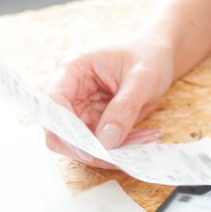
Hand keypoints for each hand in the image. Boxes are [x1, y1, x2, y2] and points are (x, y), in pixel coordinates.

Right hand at [44, 37, 176, 168]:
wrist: (157, 56)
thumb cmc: (148, 57)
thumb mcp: (143, 78)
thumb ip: (124, 108)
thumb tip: (106, 141)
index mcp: (72, 68)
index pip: (53, 105)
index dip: (66, 131)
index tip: (92, 149)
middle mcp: (68, 89)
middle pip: (59, 132)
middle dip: (89, 149)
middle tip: (122, 155)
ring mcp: (77, 107)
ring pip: (77, 145)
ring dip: (108, 152)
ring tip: (143, 141)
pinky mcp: (89, 121)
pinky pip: (95, 145)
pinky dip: (116, 149)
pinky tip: (141, 139)